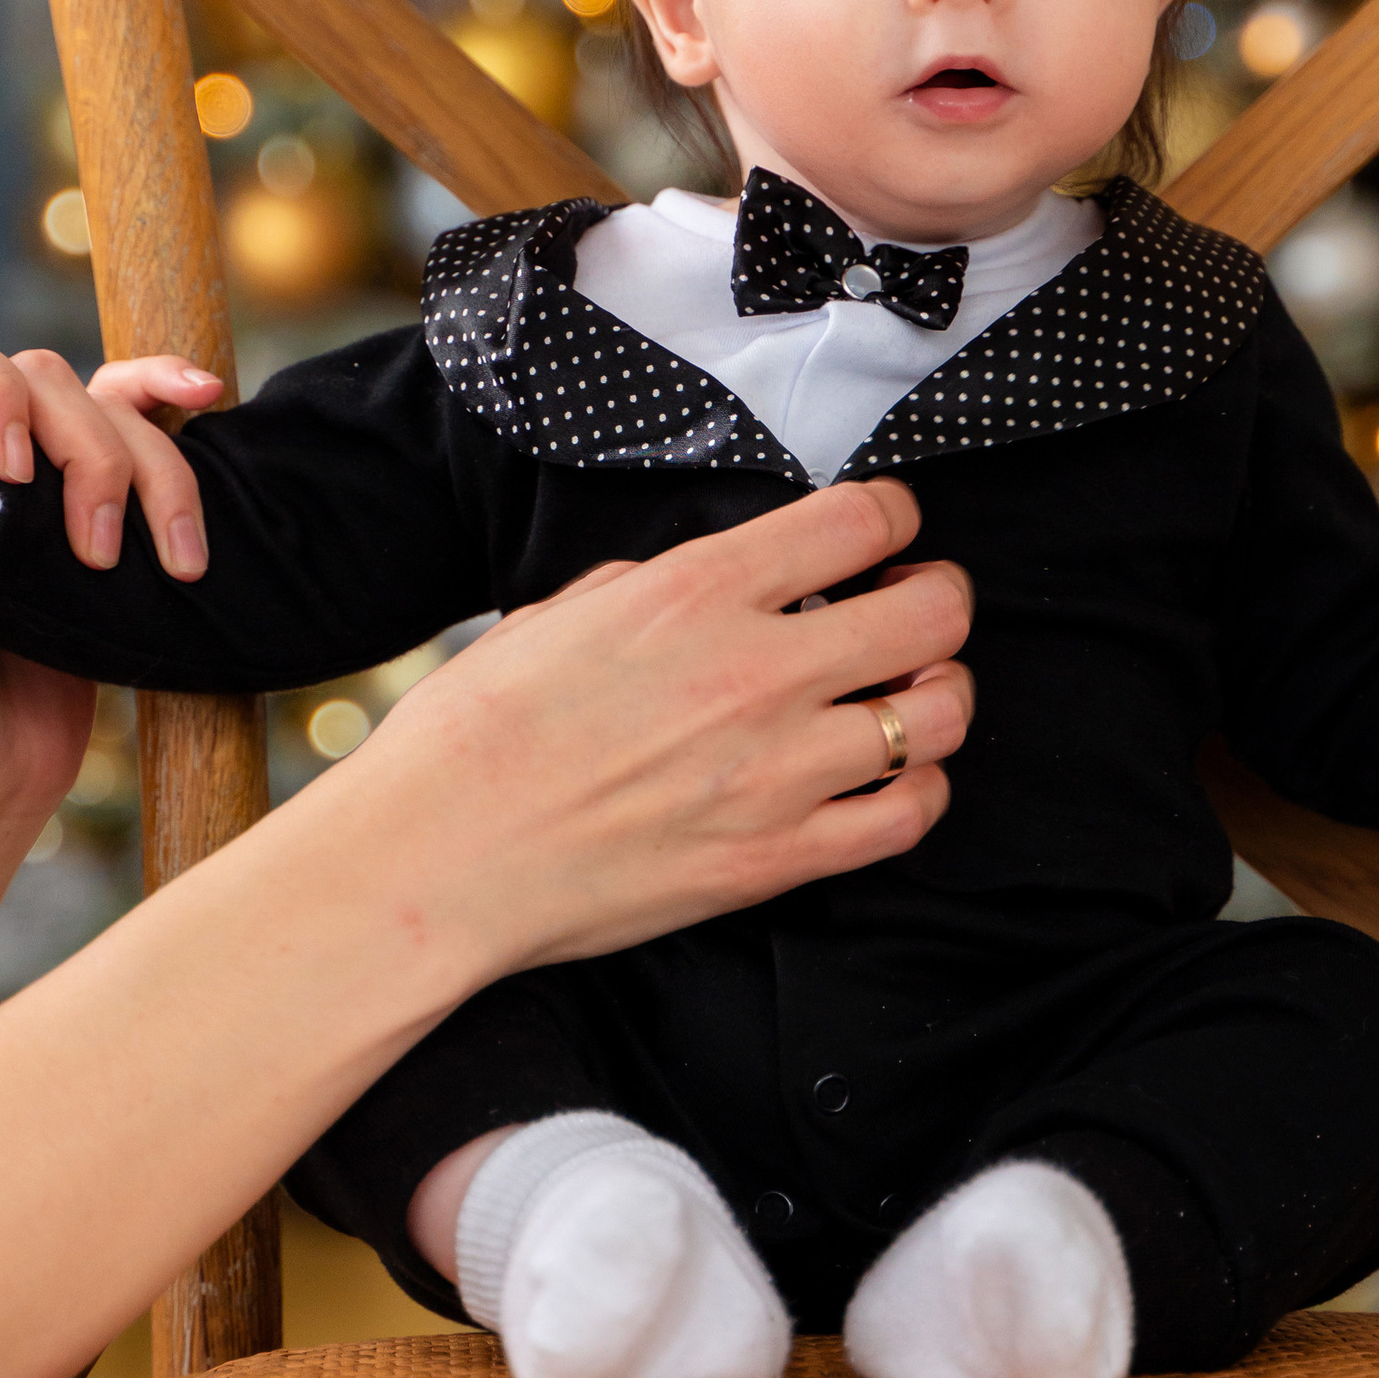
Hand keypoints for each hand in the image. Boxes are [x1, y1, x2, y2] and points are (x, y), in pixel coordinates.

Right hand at [349, 479, 975, 970]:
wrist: (437, 857)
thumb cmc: (479, 732)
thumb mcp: (567, 609)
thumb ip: (665, 584)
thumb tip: (729, 581)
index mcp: (699, 592)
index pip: (863, 520)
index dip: (894, 517)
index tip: (885, 533)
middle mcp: (757, 673)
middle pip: (933, 611)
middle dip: (936, 596)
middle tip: (913, 605)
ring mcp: (778, 773)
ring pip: (941, 716)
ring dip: (939, 695)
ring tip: (909, 694)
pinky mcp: (777, 860)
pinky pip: (910, 818)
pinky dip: (921, 789)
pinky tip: (891, 777)